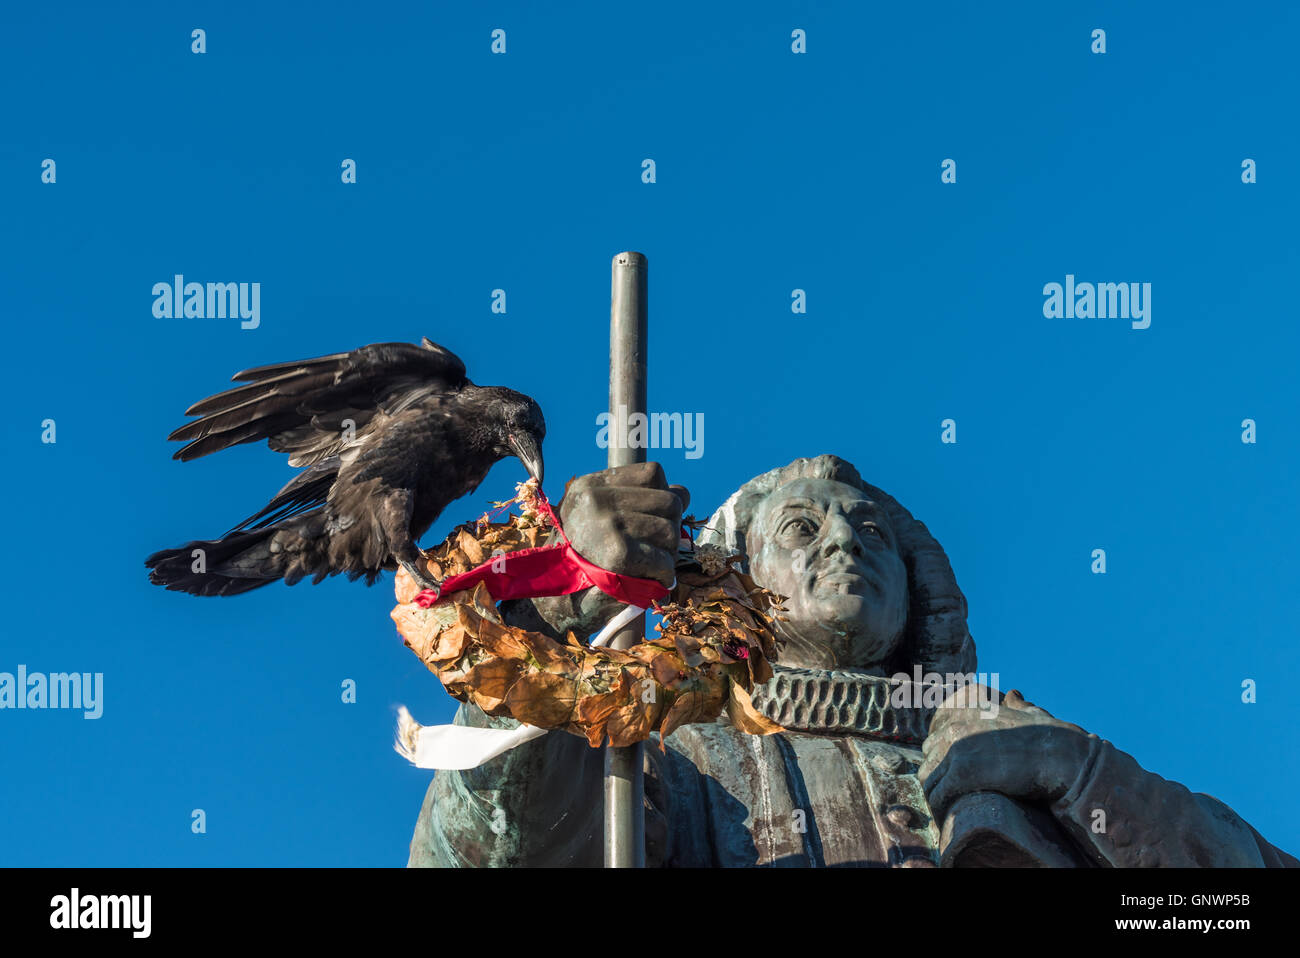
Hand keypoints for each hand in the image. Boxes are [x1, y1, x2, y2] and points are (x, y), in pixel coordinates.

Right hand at [525, 462, 688, 637]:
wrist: (554, 604)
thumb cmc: (583, 561)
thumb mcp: (600, 518)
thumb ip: (638, 500)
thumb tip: (683, 493)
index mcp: (590, 486)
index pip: (653, 473)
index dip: (662, 496)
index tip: (650, 518)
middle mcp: (596, 499)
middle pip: (670, 502)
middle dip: (669, 529)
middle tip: (651, 548)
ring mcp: (607, 525)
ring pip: (671, 532)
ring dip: (666, 554)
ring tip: (645, 565)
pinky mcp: (618, 554)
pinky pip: (665, 560)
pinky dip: (663, 575)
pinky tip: (647, 579)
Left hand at [919, 687, 1093, 827]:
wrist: (1062, 756)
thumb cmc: (1054, 739)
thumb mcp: (1030, 713)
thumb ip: (1018, 705)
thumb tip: (1015, 696)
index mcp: (970, 713)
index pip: (937, 736)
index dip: (940, 759)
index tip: (949, 777)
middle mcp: (958, 728)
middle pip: (928, 757)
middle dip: (937, 779)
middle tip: (949, 799)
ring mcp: (957, 750)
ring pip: (928, 779)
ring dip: (936, 798)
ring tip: (948, 814)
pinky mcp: (962, 773)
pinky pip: (938, 796)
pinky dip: (940, 812)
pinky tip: (949, 822)